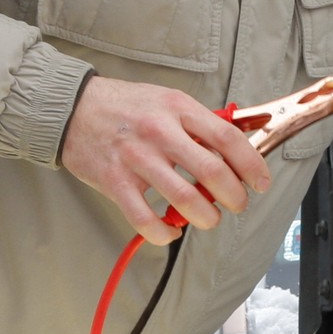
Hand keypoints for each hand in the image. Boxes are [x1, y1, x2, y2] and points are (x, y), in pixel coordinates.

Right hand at [61, 76, 272, 245]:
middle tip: (237, 204)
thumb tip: (235, 149)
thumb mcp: (166, 100)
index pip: (227, 139)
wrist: (72, 108)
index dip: (251, 165)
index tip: (260, 182)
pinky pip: (146, 219)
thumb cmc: (125, 106)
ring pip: (184, 199)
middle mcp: (159, 132)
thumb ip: (198, 123)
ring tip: (208, 219)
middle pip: (212, 173)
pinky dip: (165, 232)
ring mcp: (136, 158)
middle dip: (234, 197)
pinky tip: (171, 230)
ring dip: (206, 217)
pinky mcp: (114, 181)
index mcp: (177, 108)